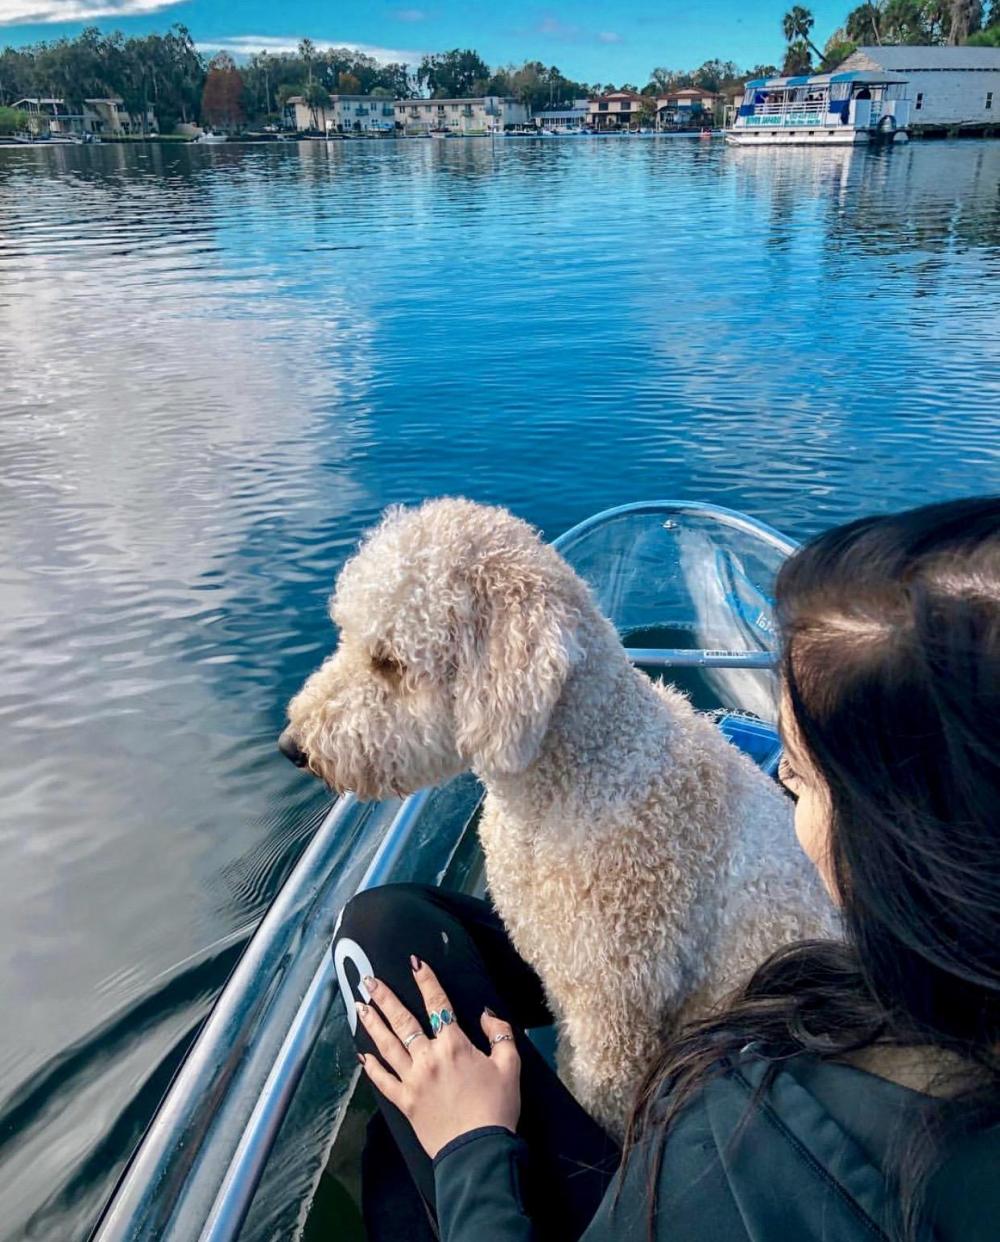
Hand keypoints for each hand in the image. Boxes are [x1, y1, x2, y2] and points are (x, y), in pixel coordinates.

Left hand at [355, 957, 520, 1158]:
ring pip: (387, 1045)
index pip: (438, 1004)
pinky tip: (362, 1055)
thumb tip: (485, 1014)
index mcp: (454, 1045)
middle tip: (368, 980)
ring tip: (359, 1007)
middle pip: (403, 1020)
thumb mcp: (510, 1066)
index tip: (415, 963)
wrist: (478, 1150)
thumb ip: (500, 1034)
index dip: (426, 981)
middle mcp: (428, 1057)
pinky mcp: (404, 1102)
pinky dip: (371, 1068)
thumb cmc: (497, 1107)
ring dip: (373, 1024)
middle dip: (385, 998)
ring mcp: (412, 1080)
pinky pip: (383, 1081)